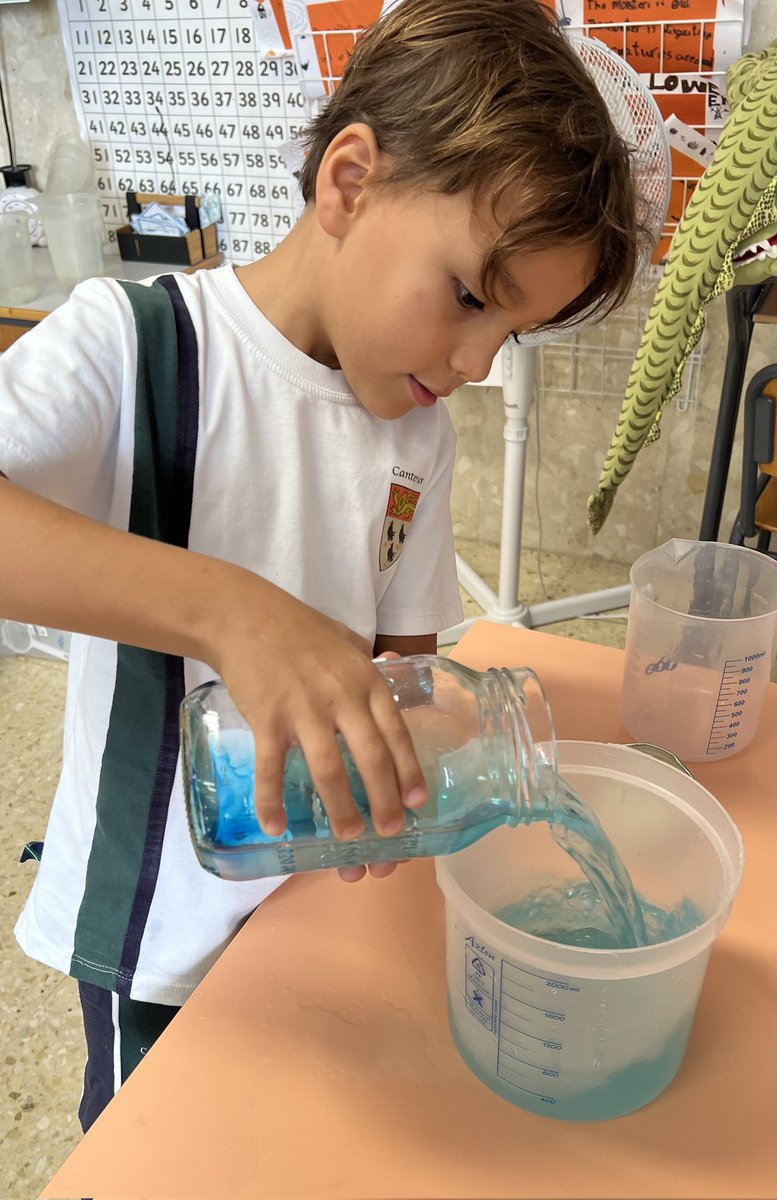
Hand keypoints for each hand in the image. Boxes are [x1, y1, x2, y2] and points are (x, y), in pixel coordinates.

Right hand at [210, 581, 427, 855]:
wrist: (245, 615)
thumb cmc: (300, 630)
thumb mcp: (348, 642)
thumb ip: (370, 667)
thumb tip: (391, 681)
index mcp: (366, 680)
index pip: (396, 732)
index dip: (409, 770)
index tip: (417, 802)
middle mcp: (341, 697)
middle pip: (371, 757)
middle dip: (384, 801)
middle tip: (389, 835)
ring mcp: (303, 709)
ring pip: (329, 769)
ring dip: (340, 808)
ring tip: (348, 838)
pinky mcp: (267, 718)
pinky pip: (271, 767)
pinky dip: (271, 799)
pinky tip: (275, 826)